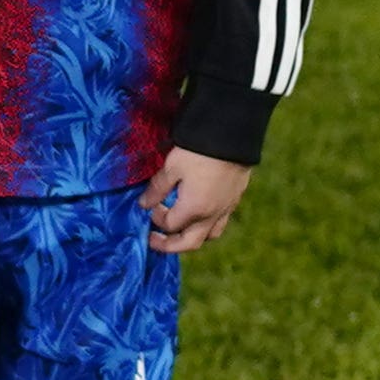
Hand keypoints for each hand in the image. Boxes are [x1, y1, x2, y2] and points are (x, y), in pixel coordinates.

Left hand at [138, 148, 252, 253]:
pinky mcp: (236, 198)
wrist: (232, 134)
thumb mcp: (172, 167)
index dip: (156, 218)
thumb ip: (157, 189)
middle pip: (190, 243)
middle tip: (155, 240)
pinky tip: (199, 211)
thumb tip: (144, 204)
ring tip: (180, 228)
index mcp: (194, 209)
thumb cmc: (198, 150)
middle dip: (170, 245)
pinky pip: (221, 221)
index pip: (170, 225)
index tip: (148, 205)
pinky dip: (207, 224)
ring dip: (192, 237)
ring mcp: (227, 208)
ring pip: (209, 235)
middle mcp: (212, 214)